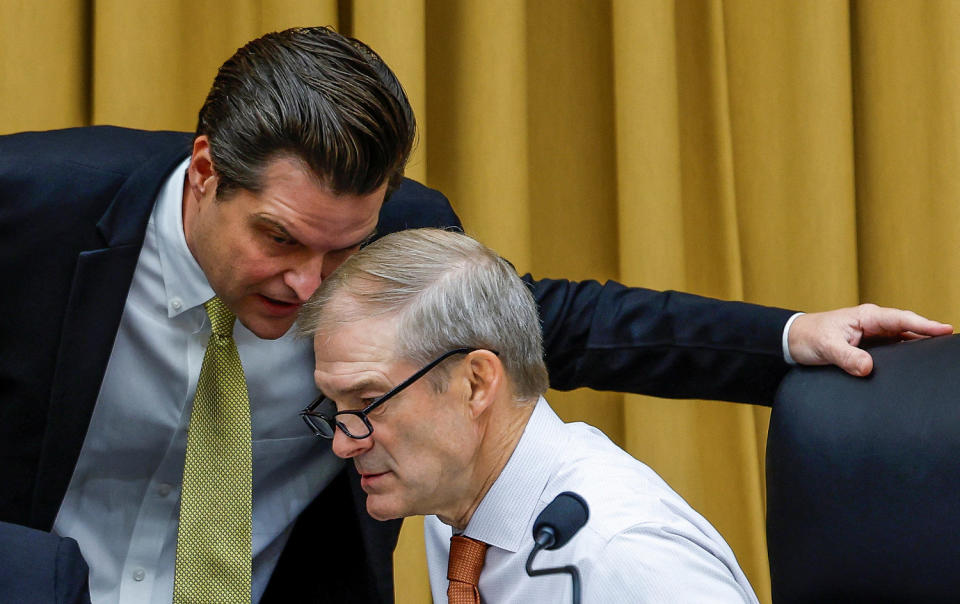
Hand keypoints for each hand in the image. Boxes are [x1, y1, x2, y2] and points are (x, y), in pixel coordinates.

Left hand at [787, 304, 952, 375]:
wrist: (792, 340)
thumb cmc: (808, 337)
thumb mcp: (826, 347)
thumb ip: (846, 357)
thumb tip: (868, 368)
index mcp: (866, 317)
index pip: (901, 319)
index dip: (925, 325)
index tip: (945, 329)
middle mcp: (873, 323)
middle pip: (908, 328)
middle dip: (930, 334)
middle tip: (951, 345)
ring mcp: (873, 335)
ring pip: (903, 339)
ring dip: (920, 345)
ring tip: (941, 355)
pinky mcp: (869, 347)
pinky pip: (894, 350)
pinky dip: (906, 354)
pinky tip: (916, 365)